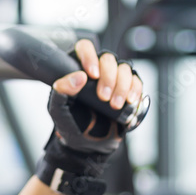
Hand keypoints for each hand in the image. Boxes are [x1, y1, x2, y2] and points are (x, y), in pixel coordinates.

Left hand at [38, 39, 144, 194]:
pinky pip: (137, 81)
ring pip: (124, 68)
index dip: (90, 56)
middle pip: (108, 58)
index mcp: (77, 69)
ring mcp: (114, 79)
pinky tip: (130, 101)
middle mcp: (97, 71)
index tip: (91, 75)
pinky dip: (135, 89)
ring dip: (122, 85)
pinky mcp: (128, 90)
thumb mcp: (58, 110)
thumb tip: (78, 76)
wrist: (89, 147)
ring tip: (115, 104)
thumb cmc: (71, 125)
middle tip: (103, 97)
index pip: (85, 48)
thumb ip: (60, 91)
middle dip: (108, 77)